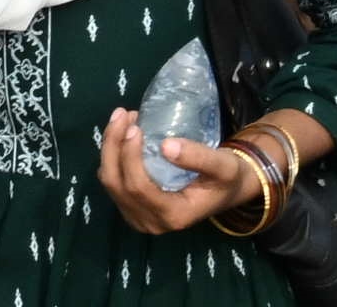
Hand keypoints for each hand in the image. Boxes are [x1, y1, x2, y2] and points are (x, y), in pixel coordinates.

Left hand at [96, 108, 269, 236]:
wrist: (227, 189)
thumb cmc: (227, 178)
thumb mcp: (223, 166)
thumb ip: (199, 157)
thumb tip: (165, 145)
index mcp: (173, 216)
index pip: (138, 187)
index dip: (129, 156)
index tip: (135, 127)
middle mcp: (152, 222)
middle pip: (116, 183)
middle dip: (113, 145)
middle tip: (122, 114)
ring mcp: (139, 217)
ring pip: (109, 180)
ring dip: (110, 147)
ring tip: (123, 119)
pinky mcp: (131, 207)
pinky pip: (112, 180)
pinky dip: (112, 155)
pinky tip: (123, 133)